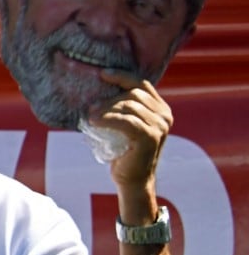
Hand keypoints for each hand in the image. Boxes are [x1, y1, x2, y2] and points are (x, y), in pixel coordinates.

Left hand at [86, 69, 171, 191]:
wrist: (133, 180)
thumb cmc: (124, 151)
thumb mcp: (126, 126)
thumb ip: (123, 109)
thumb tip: (98, 91)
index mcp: (161, 109)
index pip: (142, 84)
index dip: (122, 76)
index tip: (103, 74)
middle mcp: (164, 116)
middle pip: (134, 94)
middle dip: (110, 98)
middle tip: (91, 107)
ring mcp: (160, 126)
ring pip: (129, 106)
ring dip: (106, 109)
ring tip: (90, 116)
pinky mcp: (150, 137)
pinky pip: (126, 121)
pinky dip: (107, 119)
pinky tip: (94, 122)